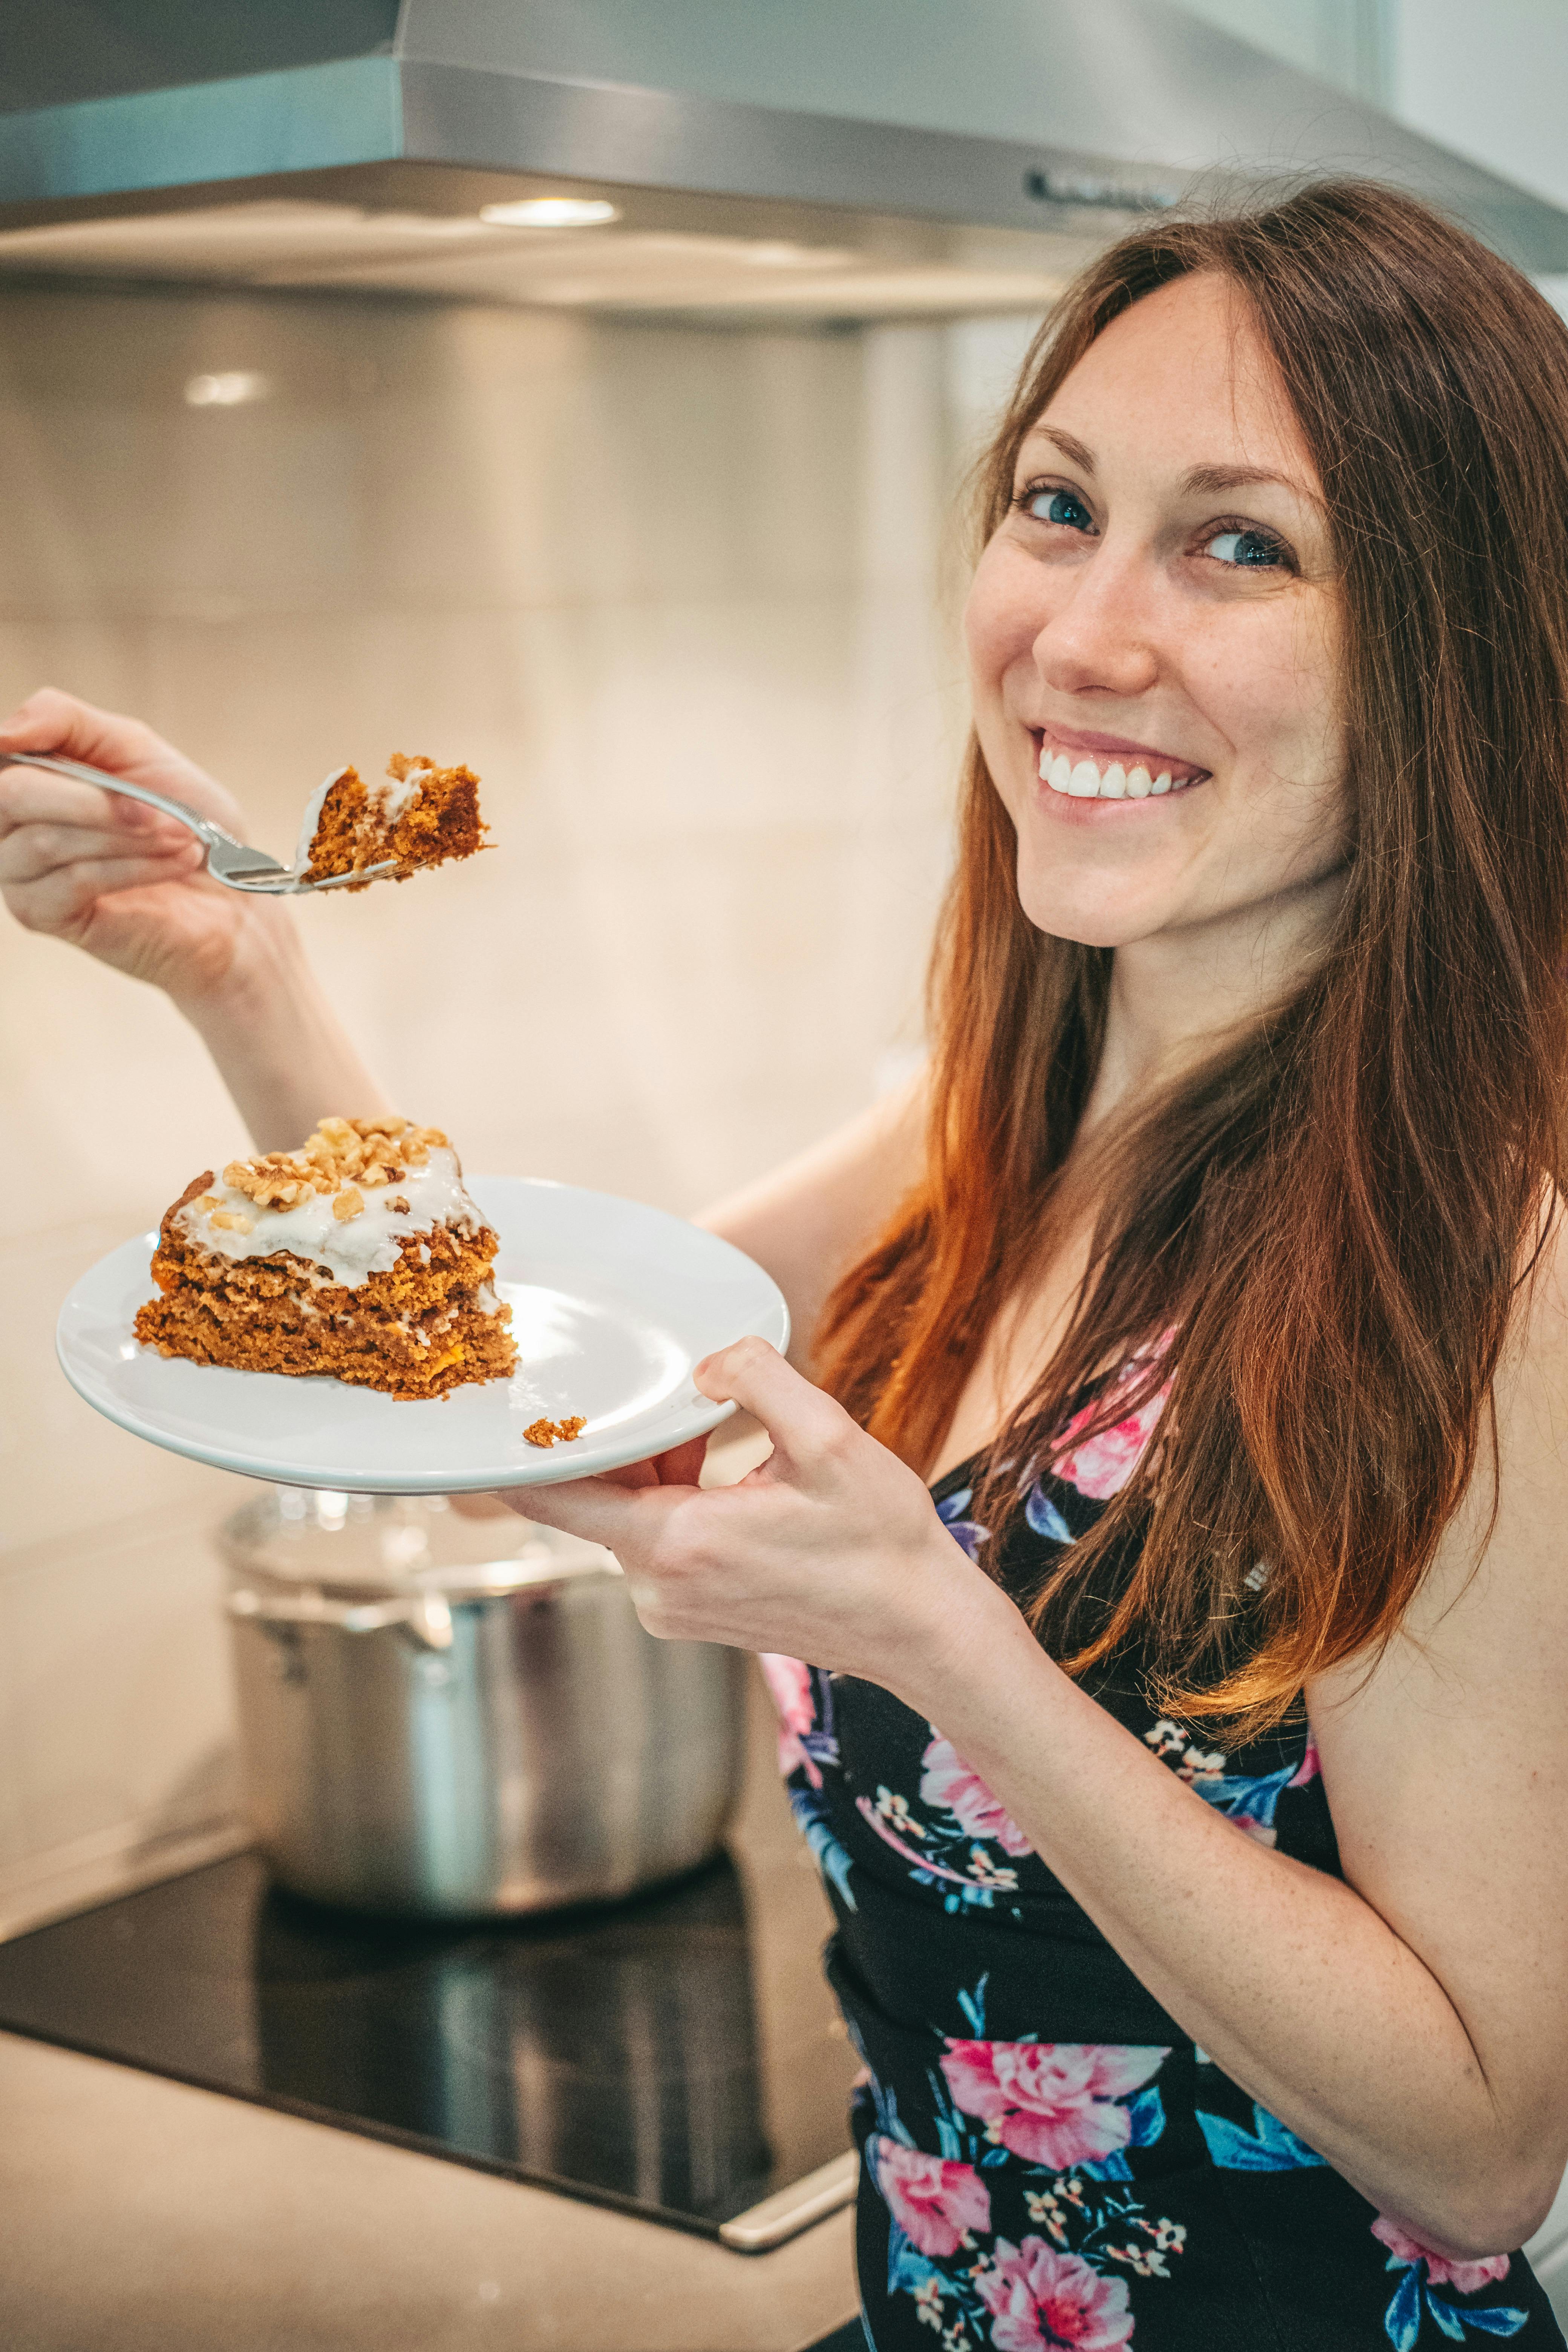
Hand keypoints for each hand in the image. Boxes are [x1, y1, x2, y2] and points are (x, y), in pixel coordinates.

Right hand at [0, 685, 285, 1004]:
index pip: (3, 746)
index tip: (92, 757)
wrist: (227, 896)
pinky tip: (177, 862)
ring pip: (48, 841)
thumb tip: (5, 732)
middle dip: (96, 800)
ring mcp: (19, 872)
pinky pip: (76, 881)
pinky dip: (136, 867)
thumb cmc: (184, 819)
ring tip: (183, 838)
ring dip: (130, 836)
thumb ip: (67, 721)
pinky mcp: (43, 916)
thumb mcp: (135, 748)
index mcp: (25, 772)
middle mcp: (9, 822)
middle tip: (160, 812)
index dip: (28, 736)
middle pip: (14, 794)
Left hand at [499, 1337, 1004, 1698]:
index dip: (519, 1452)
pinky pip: (657, 1542)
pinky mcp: (691, 1613)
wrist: (919, 1629)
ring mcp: (672, 1607)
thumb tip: (707, 1364)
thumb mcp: (829, 1439)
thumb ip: (757, 1378)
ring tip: (715, 1433)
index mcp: (676, 1544)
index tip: (505, 1410)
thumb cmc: (881, 1541)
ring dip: (658, 1468)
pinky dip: (677, 1501)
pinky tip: (727, 1477)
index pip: (550, 1498)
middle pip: (595, 1499)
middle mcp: (657, 1586)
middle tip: (679, 1398)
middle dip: (626, 1442)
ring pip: (629, 1517)